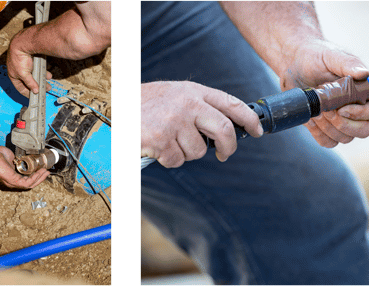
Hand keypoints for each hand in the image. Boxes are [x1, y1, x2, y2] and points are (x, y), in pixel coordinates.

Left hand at [0, 146, 49, 188]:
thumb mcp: (12, 158)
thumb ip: (19, 161)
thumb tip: (26, 159)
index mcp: (11, 177)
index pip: (26, 180)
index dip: (36, 177)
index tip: (43, 170)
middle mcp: (12, 182)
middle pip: (30, 184)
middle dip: (40, 178)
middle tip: (47, 172)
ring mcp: (12, 182)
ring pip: (30, 185)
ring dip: (39, 178)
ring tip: (45, 171)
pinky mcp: (12, 181)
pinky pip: (27, 182)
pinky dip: (35, 178)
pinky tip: (40, 172)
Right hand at [5, 29, 52, 96]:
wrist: (23, 43)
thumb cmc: (19, 58)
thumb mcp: (24, 74)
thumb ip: (30, 83)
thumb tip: (35, 91)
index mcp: (13, 75)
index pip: (20, 88)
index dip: (27, 93)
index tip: (34, 98)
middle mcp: (19, 71)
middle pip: (29, 82)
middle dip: (37, 87)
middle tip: (45, 91)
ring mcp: (26, 65)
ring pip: (35, 76)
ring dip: (42, 80)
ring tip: (49, 84)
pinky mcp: (32, 60)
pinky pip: (39, 69)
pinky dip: (43, 72)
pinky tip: (48, 75)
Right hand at [141, 81, 262, 167]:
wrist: (111, 109)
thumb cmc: (143, 105)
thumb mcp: (174, 96)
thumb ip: (198, 107)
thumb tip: (226, 129)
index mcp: (193, 91)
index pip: (231, 104)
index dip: (249, 119)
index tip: (258, 130)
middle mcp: (188, 104)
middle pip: (224, 130)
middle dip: (229, 147)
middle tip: (225, 155)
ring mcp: (175, 122)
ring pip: (199, 151)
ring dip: (186, 153)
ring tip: (167, 140)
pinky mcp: (162, 140)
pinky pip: (177, 160)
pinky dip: (168, 159)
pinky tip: (155, 146)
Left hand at [280, 39, 368, 147]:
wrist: (293, 64)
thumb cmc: (315, 56)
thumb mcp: (331, 56)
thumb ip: (348, 64)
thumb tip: (365, 74)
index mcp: (364, 90)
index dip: (362, 114)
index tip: (342, 108)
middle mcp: (357, 108)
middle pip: (364, 130)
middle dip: (344, 124)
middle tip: (326, 111)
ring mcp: (342, 120)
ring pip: (345, 138)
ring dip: (328, 127)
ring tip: (316, 109)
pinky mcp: (326, 128)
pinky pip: (329, 142)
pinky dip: (319, 133)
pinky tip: (310, 118)